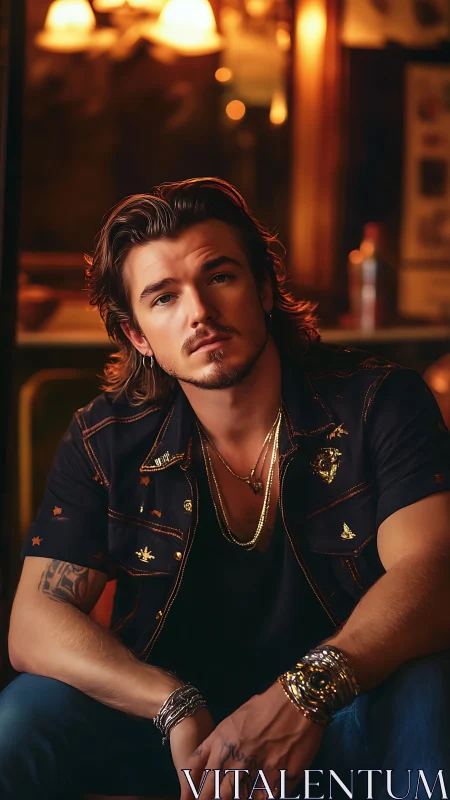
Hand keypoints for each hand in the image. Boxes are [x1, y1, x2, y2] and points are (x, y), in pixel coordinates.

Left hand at [179, 682, 324, 799]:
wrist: (296, 702)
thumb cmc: (264, 707)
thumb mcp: (232, 720)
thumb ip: (215, 743)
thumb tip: (205, 763)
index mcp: (222, 741)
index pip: (199, 772)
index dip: (192, 790)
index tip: (189, 799)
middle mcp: (235, 758)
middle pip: (215, 791)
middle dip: (210, 798)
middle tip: (212, 798)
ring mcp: (256, 770)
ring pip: (237, 797)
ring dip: (235, 796)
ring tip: (235, 795)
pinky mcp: (278, 779)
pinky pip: (262, 798)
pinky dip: (257, 798)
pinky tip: (255, 796)